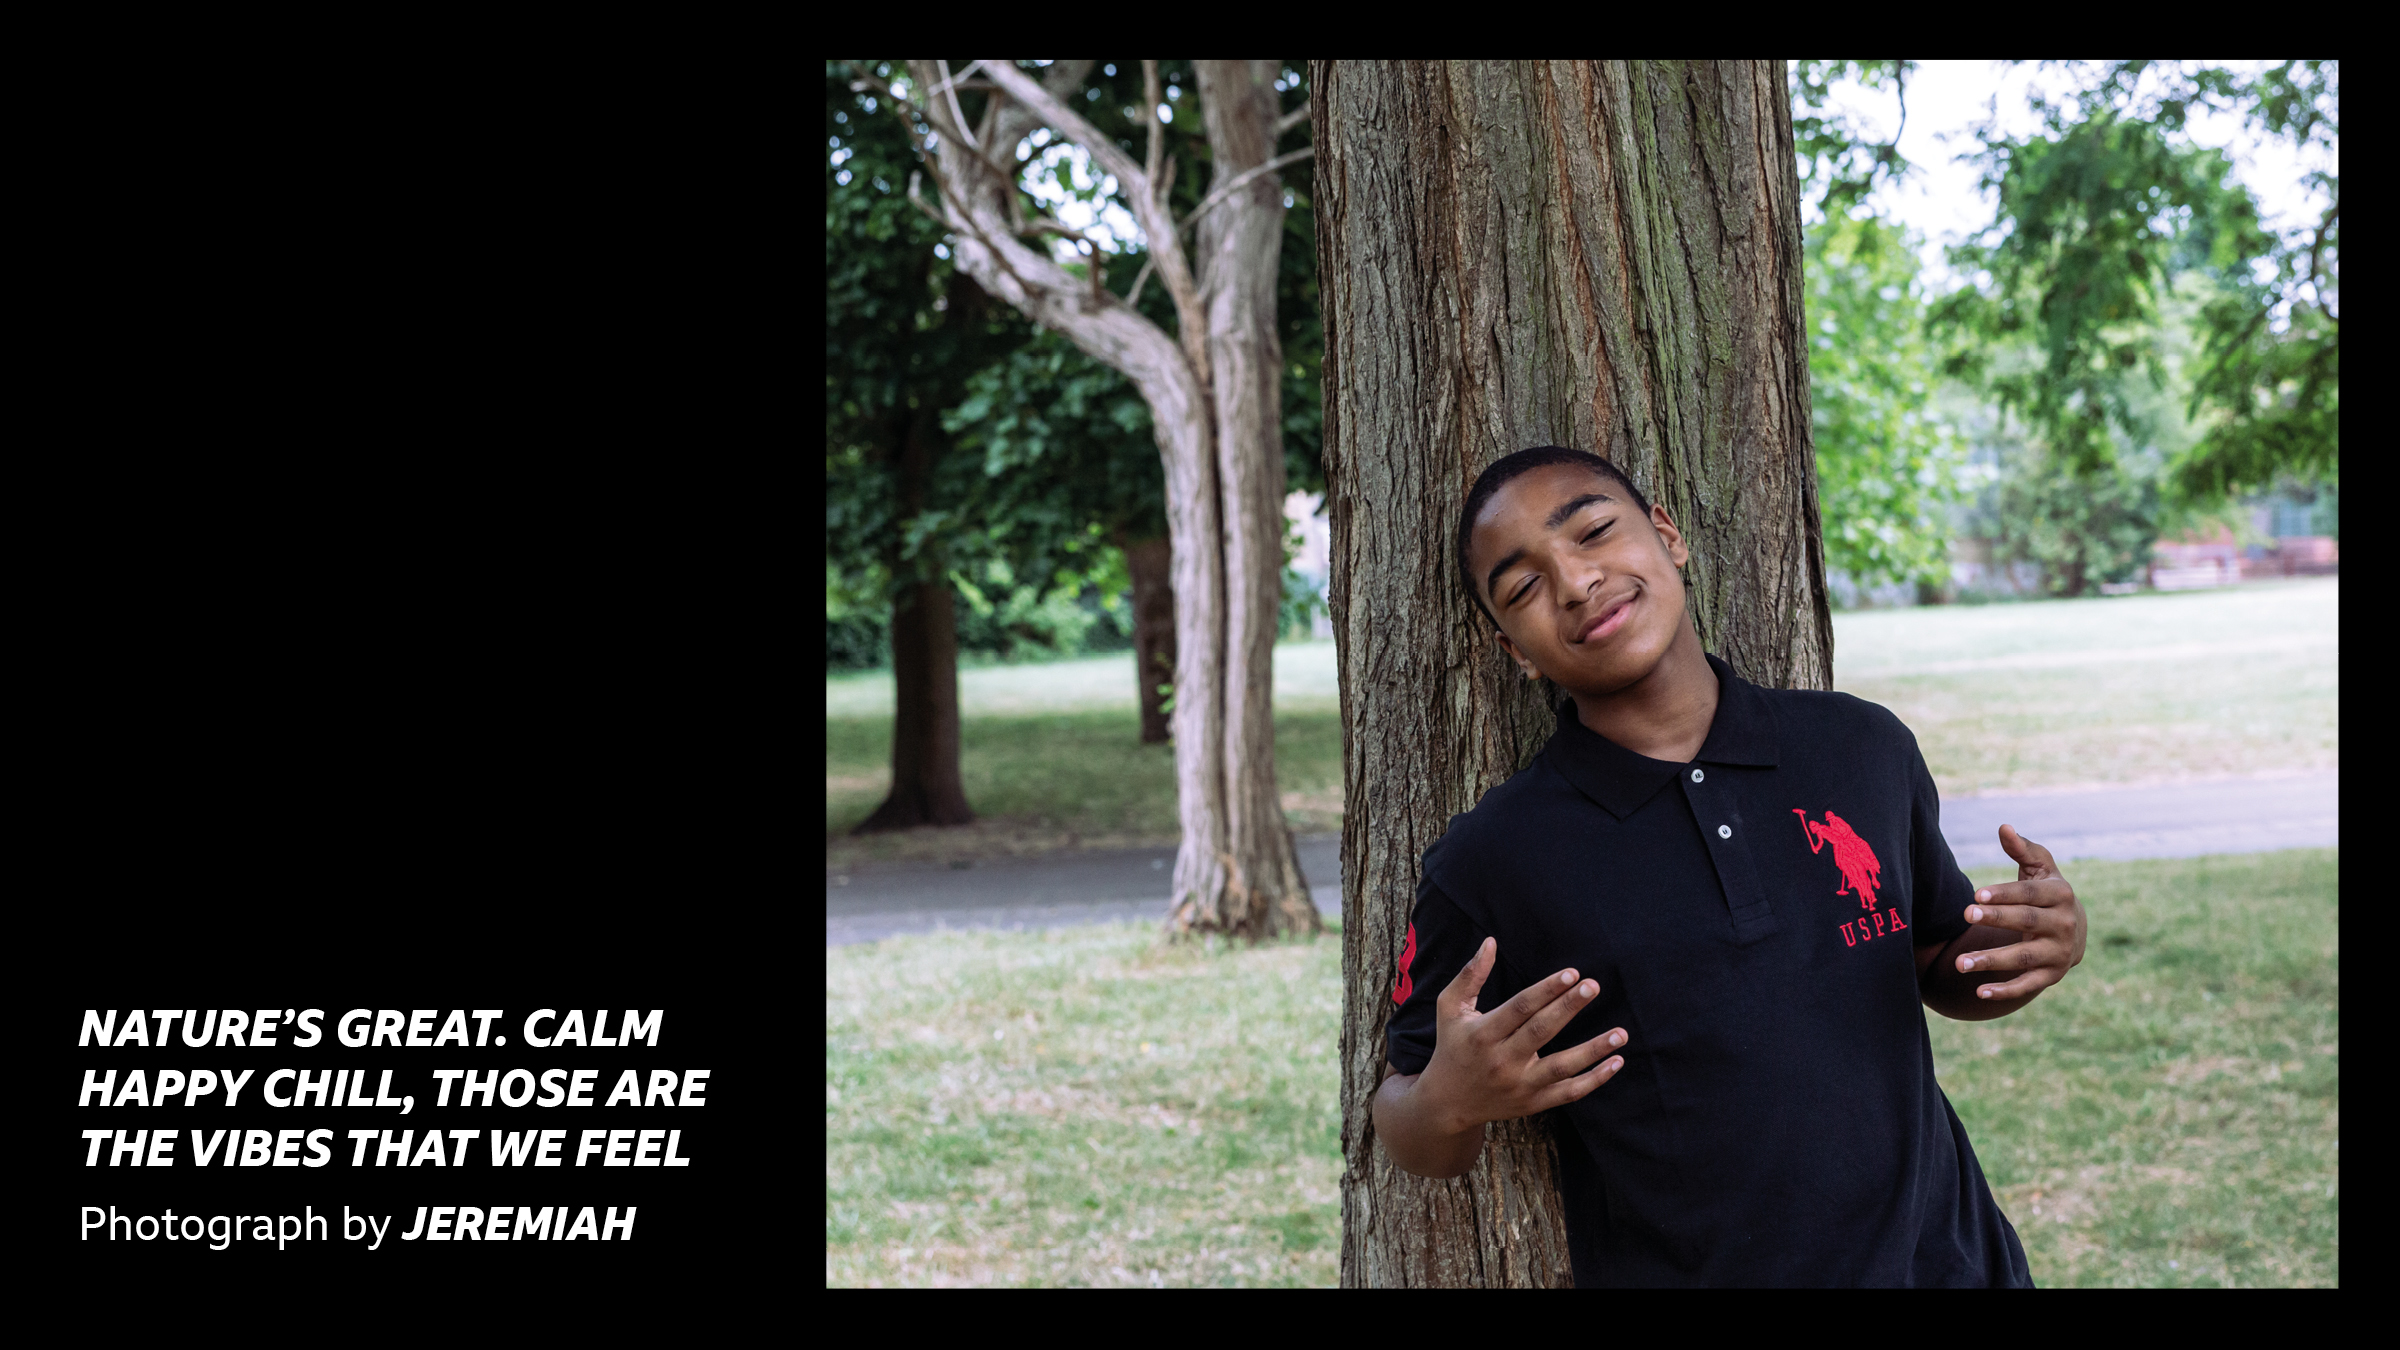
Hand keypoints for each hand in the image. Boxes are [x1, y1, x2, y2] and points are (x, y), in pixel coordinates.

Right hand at [1415, 937, 1625, 1132]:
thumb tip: (1491, 942)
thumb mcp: (1450, 1009)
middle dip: (1569, 1007)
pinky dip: (1595, 1080)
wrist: (1447, 1103)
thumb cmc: (1452, 1047)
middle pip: (1541, 1031)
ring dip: (1593, 1050)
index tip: (1571, 973)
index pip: (1520, 1008)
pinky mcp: (1533, 1103)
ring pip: (1561, 1067)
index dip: (1546, 990)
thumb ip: (1470, 976)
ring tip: (1621, 1034)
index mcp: (1482, 1034)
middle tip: (1593, 986)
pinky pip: (1569, 1093)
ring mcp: (1519, 1085)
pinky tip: (1616, 1062)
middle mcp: (1501, 1061)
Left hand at [1955, 824, 2086, 1000]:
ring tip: (1960, 963)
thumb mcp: (2041, 868)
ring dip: (1991, 960)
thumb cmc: (2046, 892)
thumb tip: (2004, 828)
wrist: (2074, 929)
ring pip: (2023, 957)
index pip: (2029, 894)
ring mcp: (2058, 952)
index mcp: (2060, 894)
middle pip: (2026, 922)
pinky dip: (2005, 991)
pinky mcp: (2051, 975)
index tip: (1976, 895)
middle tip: (1965, 915)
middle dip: (1996, 920)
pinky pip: (2027, 985)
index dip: (2004, 894)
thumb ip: (2022, 849)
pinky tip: (1979, 992)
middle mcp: (2064, 924)